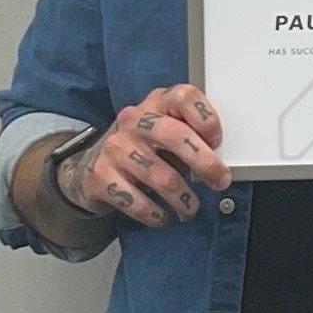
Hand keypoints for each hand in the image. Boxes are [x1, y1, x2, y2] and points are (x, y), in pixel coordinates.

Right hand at [56, 85, 229, 230]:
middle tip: (220, 182)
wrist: (92, 168)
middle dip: (205, 164)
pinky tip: (162, 216)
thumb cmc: (142, 150)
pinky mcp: (101, 176)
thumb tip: (220, 165)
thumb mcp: (164, 133)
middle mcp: (133, 121)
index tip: (217, 142)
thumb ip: (190, 137)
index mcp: (156, 104)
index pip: (185, 96)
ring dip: (183, 199)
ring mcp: (116, 148)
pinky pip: (138, 202)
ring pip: (162, 177)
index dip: (206, 119)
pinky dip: (156, 214)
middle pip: (176, 136)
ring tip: (189, 209)